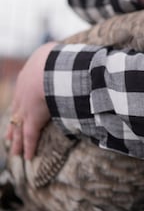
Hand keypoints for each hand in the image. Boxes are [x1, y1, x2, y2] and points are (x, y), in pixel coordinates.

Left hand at [6, 42, 56, 159]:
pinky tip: (27, 157)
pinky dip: (29, 147)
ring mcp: (26, 109)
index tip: (18, 112)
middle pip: (15, 113)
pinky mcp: (33, 120)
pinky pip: (30, 136)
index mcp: (27, 78)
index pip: (22, 96)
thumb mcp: (54, 53)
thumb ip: (59, 56)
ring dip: (16, 140)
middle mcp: (22, 95)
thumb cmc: (56, 58)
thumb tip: (67, 53)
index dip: (19, 106)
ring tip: (13, 150)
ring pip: (18, 128)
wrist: (49, 68)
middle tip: (8, 136)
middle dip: (13, 125)